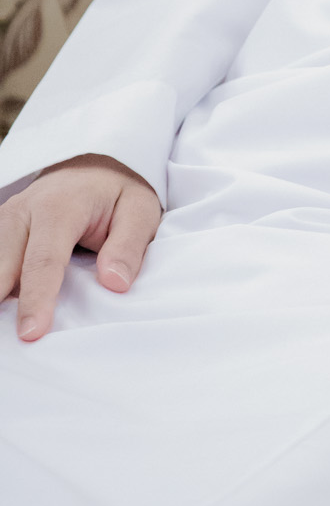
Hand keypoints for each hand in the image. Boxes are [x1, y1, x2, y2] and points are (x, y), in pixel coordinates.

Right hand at [0, 153, 161, 341]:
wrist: (94, 167)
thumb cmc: (117, 193)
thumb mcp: (140, 209)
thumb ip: (129, 245)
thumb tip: (114, 283)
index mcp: (60, 205)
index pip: (44, 259)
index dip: (37, 298)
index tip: (32, 333)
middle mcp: (24, 211)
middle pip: (2, 263)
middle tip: (10, 338)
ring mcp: (6, 220)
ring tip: (3, 329)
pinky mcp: (0, 232)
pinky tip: (4, 308)